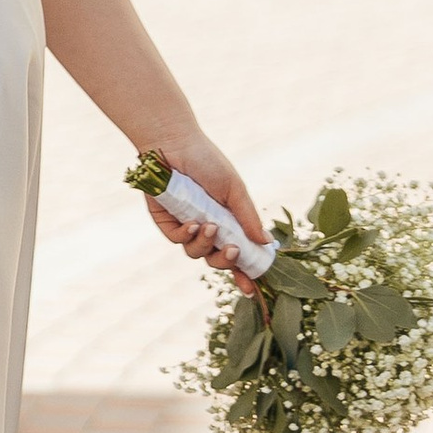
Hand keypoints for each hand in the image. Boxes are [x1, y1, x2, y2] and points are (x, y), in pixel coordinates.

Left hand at [140, 134, 268, 275]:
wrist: (174, 144)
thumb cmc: (206, 161)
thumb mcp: (233, 190)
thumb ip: (248, 217)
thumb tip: (265, 243)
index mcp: (228, 221)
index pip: (237, 253)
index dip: (244, 273)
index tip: (251, 289)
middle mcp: (208, 227)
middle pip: (217, 260)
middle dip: (226, 261)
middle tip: (233, 250)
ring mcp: (187, 226)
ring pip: (197, 253)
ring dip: (205, 245)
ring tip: (209, 226)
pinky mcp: (167, 222)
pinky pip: (177, 239)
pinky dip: (187, 235)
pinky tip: (193, 223)